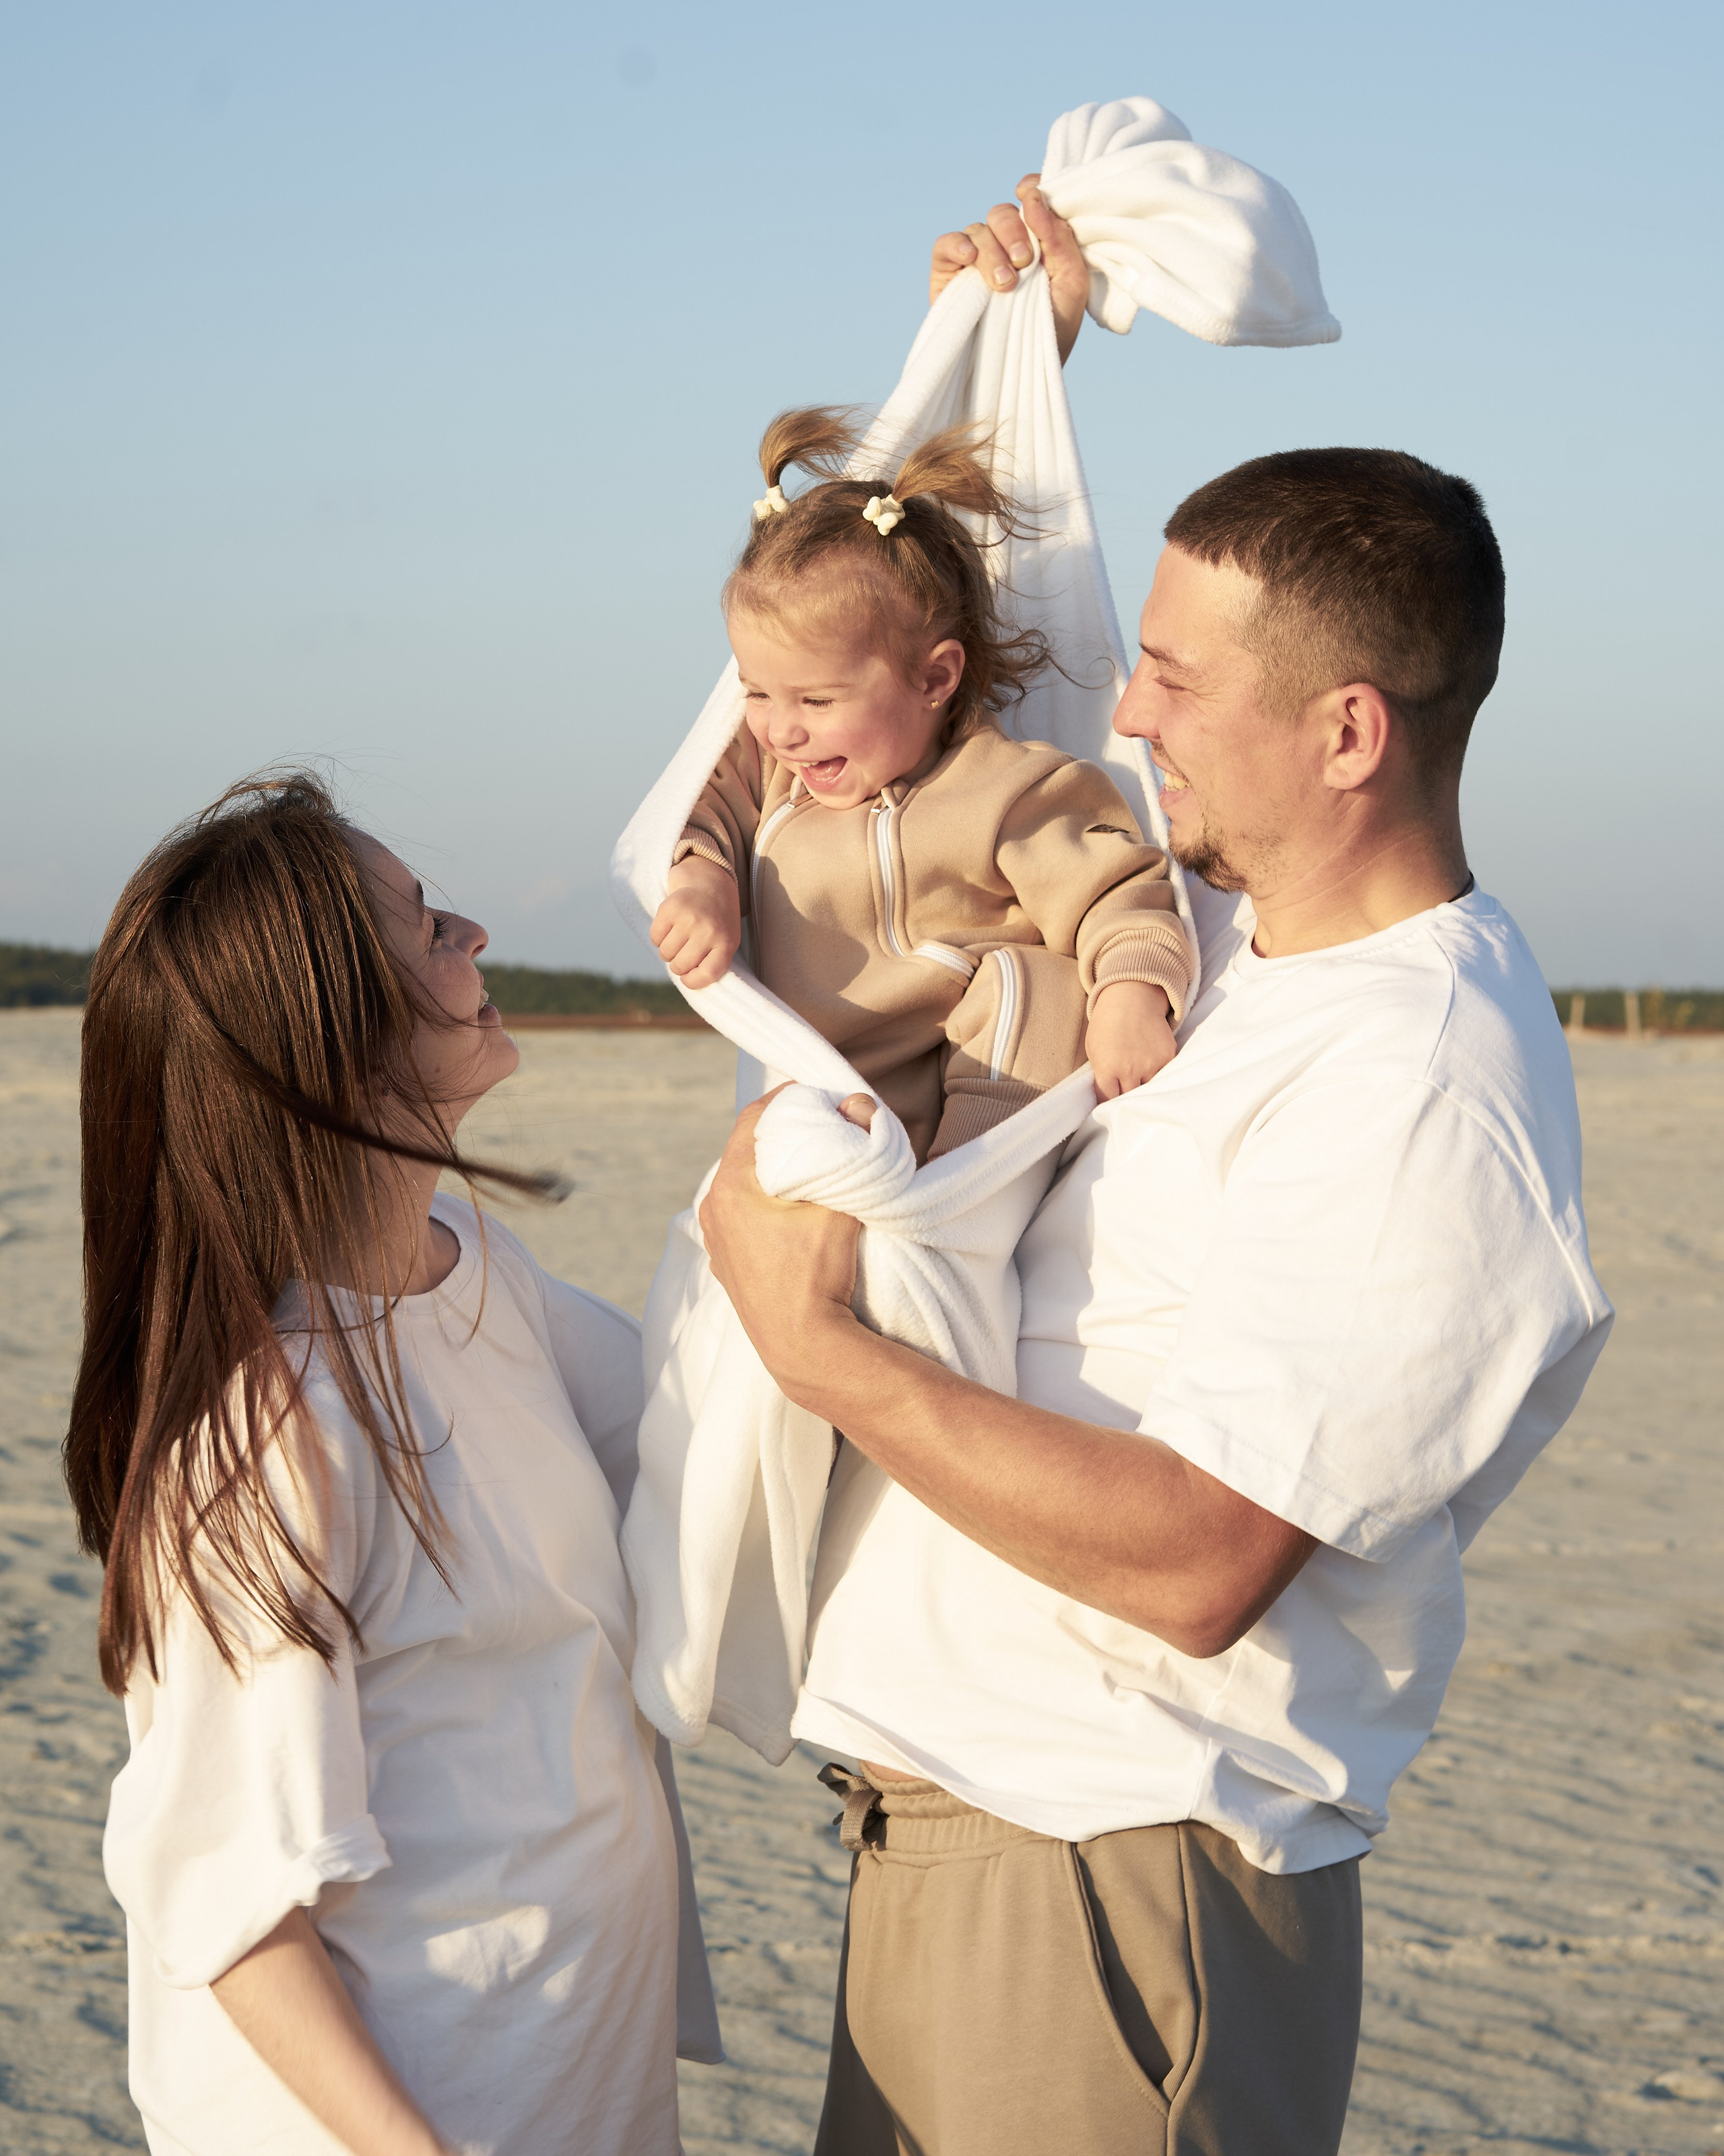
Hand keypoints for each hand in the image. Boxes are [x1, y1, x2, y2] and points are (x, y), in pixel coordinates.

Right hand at [651, 857, 740, 988]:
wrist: (709, 882)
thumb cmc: (717, 919)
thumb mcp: (726, 939)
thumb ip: (713, 961)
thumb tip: (687, 980)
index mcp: (726, 942)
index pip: (707, 974)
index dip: (693, 981)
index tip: (687, 978)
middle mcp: (709, 931)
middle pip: (681, 966)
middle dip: (677, 964)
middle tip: (683, 951)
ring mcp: (689, 919)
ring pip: (665, 953)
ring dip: (667, 951)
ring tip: (677, 938)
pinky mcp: (670, 908)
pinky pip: (655, 937)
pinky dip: (658, 937)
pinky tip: (669, 927)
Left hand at [698, 1090, 870, 1404]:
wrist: (802, 1346)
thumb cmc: (818, 1275)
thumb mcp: (841, 1204)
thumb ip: (847, 1149)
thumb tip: (856, 1103)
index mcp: (731, 1184)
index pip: (756, 1117)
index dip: (791, 1099)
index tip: (823, 1097)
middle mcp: (713, 1207)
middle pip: (748, 1148)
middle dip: (786, 1133)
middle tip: (826, 1128)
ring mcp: (716, 1238)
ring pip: (745, 1182)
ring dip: (776, 1168)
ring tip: (815, 1168)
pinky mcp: (727, 1262)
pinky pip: (744, 1214)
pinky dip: (768, 1200)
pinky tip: (797, 1209)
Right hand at [929, 175, 1088, 363]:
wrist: (1021, 374)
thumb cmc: (1052, 332)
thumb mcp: (1072, 285)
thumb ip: (1061, 241)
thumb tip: (1035, 199)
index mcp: (1038, 241)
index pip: (1031, 199)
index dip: (1032, 190)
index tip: (1033, 196)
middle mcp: (1006, 245)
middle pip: (1004, 212)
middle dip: (1014, 231)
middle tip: (1023, 264)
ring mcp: (976, 259)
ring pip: (979, 229)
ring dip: (992, 252)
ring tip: (1004, 286)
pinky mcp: (950, 274)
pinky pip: (947, 243)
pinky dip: (957, 245)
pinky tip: (968, 261)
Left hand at [1085, 981, 1176, 1098]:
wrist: (1131, 997)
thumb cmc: (1107, 1023)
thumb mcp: (1093, 1050)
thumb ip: (1100, 1076)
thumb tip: (1106, 1098)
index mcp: (1108, 1068)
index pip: (1108, 1100)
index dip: (1108, 1102)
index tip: (1109, 1102)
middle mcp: (1131, 1068)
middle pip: (1130, 1099)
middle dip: (1125, 1097)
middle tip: (1123, 1090)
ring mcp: (1152, 1063)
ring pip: (1149, 1090)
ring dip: (1143, 1086)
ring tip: (1137, 1076)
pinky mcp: (1168, 1056)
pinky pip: (1163, 1075)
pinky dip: (1157, 1074)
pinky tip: (1149, 1063)